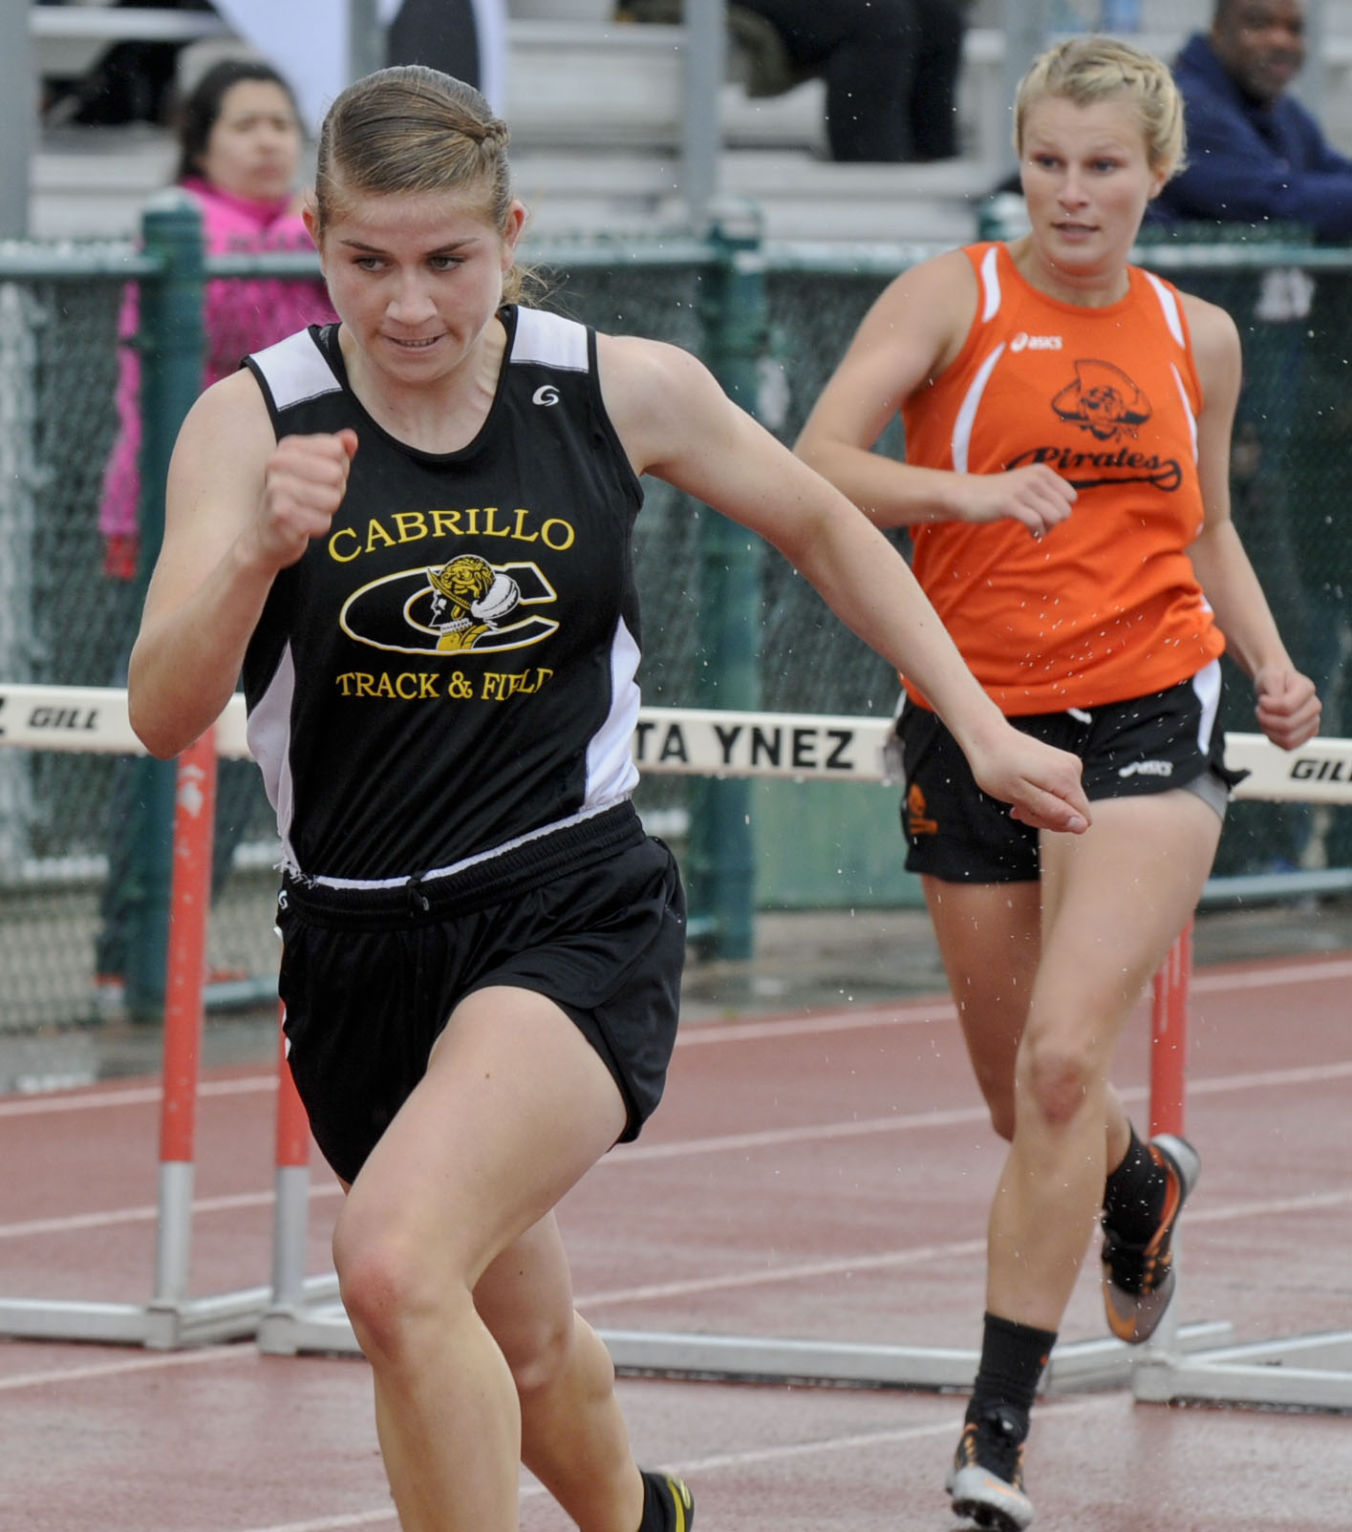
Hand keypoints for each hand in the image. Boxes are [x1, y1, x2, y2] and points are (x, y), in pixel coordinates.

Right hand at [247, 430, 357, 571]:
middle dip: (334, 491)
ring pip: (333, 499)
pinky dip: (319, 527)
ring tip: (308, 510)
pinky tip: (303, 525)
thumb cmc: (298, 498)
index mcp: (287, 447)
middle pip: (336, 474)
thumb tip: (351, 437)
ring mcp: (277, 488)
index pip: (336, 450)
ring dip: (327, 510)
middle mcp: (277, 463)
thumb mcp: (317, 469)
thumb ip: (336, 451)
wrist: (268, 534)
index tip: (320, 478)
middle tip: (314, 498)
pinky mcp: (281, 515)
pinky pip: (324, 522)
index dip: (339, 468)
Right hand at [960, 465, 1075, 538]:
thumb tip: (1065, 513)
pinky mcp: (1010, 503)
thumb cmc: (998, 494)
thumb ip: (1046, 493)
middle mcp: (1035, 478)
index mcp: (1042, 472)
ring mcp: (1022, 490)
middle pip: (1064, 509)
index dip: (1061, 510)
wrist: (966, 494)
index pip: (1071, 497)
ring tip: (1036, 531)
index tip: (1047, 516)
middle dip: (1055, 523)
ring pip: (1053, 517)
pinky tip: (1031, 535)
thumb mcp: (1026, 485)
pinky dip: (1037, 533)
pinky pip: (1036, 522)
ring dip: (1047, 529)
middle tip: (1040, 526)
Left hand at [967, 725, 1091, 835]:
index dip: (1055, 824)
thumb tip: (1081, 826)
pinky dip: (1037, 796)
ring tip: (1016, 796)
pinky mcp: (1060, 765)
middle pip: (1071, 812)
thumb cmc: (997, 766)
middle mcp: (1073, 769)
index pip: (1081, 819)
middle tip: (1018, 805)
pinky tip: (1020, 791)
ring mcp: (1067, 765)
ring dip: (1037, 806)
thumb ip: (1052, 811)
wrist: (987, 737)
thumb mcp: (1020, 794)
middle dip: (1043, 815)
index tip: (1030, 812)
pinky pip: (1056, 792)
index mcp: (1066, 778)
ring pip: (1062, 804)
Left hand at [1254, 665, 1320, 749]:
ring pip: (1288, 739)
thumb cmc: (1273, 681)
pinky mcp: (1306, 735)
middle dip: (1265, 719)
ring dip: (1268, 731)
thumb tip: (1279, 705)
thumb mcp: (1270, 677)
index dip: (1268, 706)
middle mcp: (1314, 707)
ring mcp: (1313, 722)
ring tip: (1263, 719)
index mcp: (1307, 689)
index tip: (1262, 699)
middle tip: (1259, 710)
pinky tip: (1269, 727)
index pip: (1286, 707)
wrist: (1278, 686)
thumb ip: (1274, 688)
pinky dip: (1273, 739)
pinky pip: (1288, 746)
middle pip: (1287, 725)